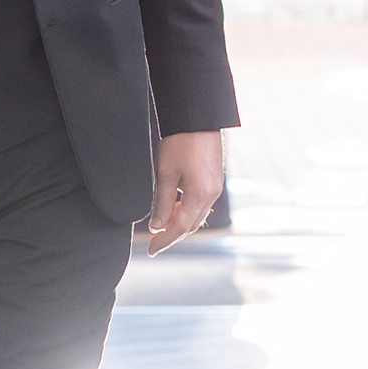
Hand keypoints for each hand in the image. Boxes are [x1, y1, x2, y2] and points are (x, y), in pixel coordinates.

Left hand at [144, 134, 224, 254]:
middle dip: (172, 235)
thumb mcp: (166, 174)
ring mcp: (216, 187)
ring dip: (180, 223)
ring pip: (197, 215)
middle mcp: (212, 194)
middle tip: (154, 242)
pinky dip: (187, 211)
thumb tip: (157, 225)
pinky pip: (201, 203)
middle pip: (191, 225)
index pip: (179, 228)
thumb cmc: (181, 142)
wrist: (197, 118)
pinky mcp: (214, 179)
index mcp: (200, 195)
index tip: (151, 250)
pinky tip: (175, 207)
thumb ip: (161, 203)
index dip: (164, 241)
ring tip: (161, 225)